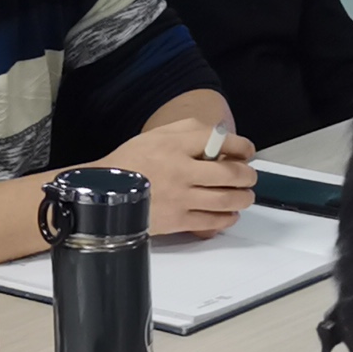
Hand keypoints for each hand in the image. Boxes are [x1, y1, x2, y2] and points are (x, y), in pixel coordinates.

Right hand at [113, 119, 256, 239]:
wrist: (103, 191)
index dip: (242, 146)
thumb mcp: (155, 134)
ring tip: (244, 196)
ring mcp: (180, 198)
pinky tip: (230, 214)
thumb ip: (188, 130)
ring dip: (243, 198)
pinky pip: (212, 221)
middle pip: (230, 173)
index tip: (247, 151)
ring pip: (226, 200)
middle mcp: (181, 170)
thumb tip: (219, 135)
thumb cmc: (130, 162)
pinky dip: (227, 218)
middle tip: (249, 177)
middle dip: (248, 176)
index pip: (221, 141)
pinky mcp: (176, 221)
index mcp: (175, 144)